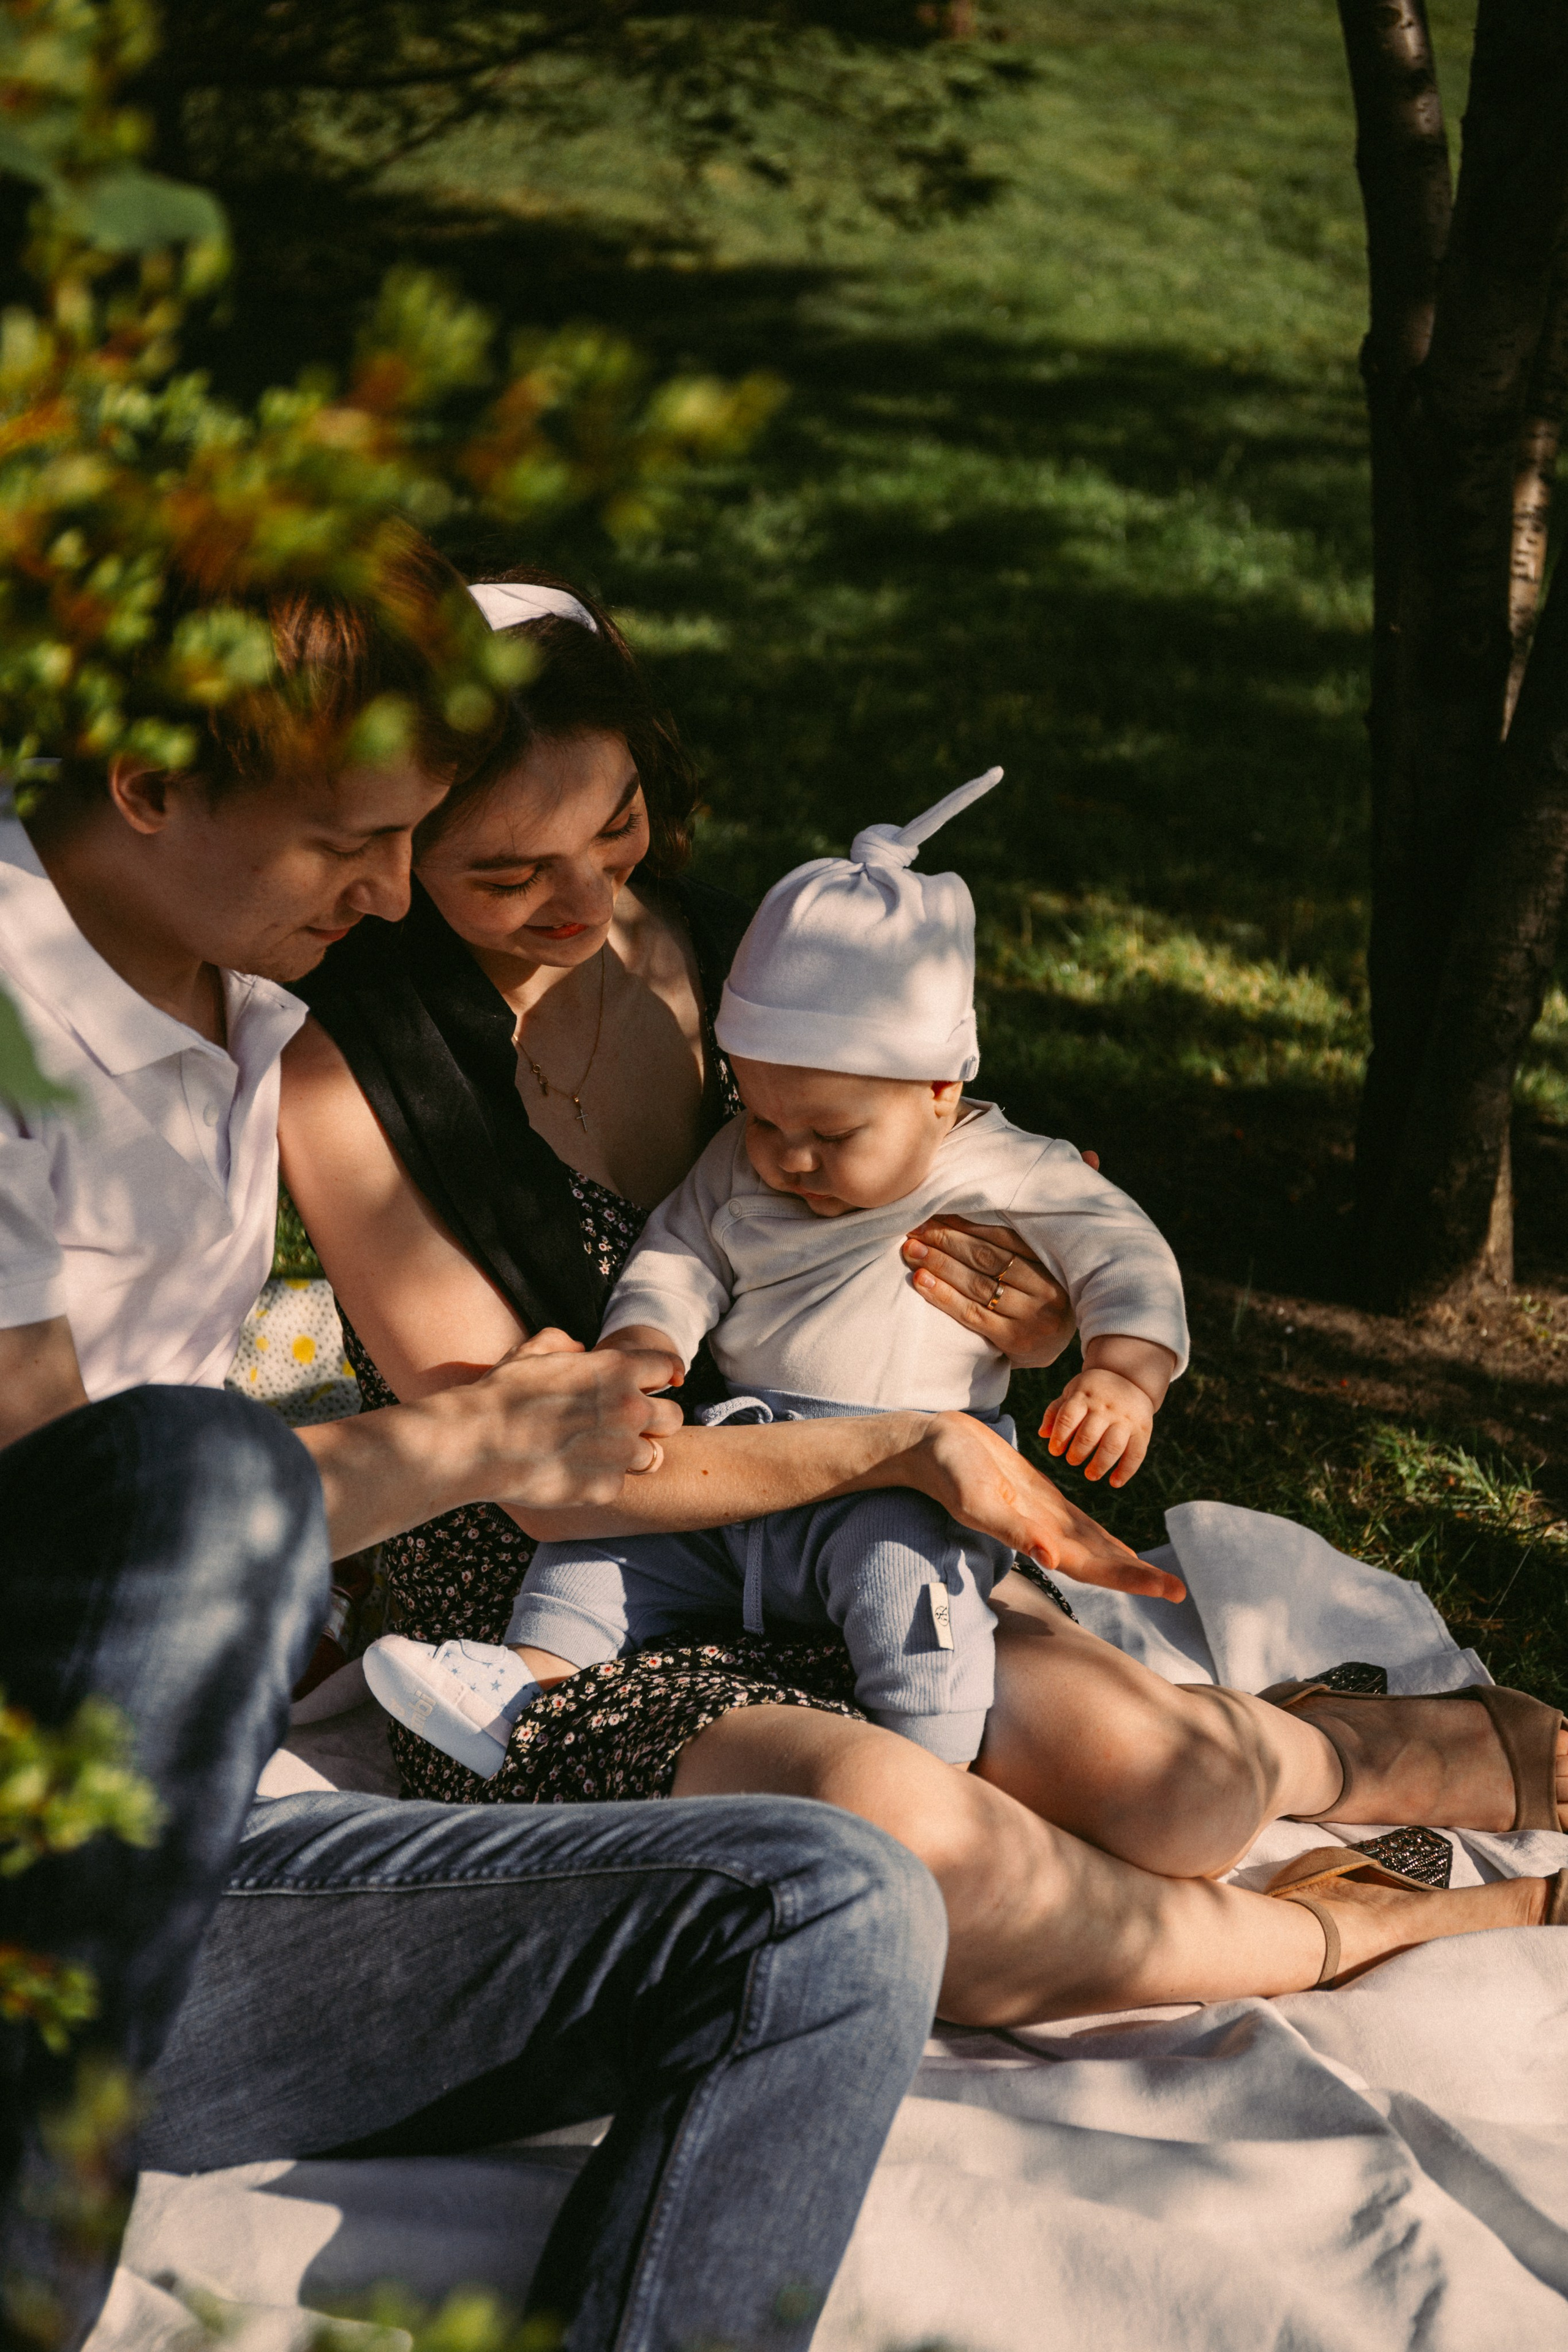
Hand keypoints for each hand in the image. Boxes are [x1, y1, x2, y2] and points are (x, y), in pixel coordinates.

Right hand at [454, 1326, 684, 1508]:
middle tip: (628, 1425)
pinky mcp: (605, 1487)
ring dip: (632, 1454)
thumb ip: (563, 1342)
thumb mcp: (532, 1352)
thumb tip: (579, 1349)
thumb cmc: (501, 1394)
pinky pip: (617, 1483)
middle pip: (674, 1417)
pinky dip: (600, 1480)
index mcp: (617, 1369)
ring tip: (600, 1452)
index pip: (668, 1366)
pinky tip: (572, 1472)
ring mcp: (620, 1451)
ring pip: (652, 1456)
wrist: (475, 1444)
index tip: (662, 1382)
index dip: (665, 1374)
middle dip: (656, 1420)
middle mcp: (629, 1409)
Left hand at [901, 1217, 1074, 1366]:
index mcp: (1050, 1263)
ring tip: (912, 1251)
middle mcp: (1045, 1288)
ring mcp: (1030, 1316)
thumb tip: (955, 1218)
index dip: (966, 1224)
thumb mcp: (1035, 1271)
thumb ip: (1010, 1248)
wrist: (1050, 1349)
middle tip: (917, 1228)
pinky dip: (943, 1296)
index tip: (936, 1213)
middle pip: (987, 1258)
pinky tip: (921, 1281)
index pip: (1003, 1237)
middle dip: (947, 1240)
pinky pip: (971, 1314)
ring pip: (976, 1284)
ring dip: (940, 1264)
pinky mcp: (1013, 1339)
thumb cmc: (1035, 1301)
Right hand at [905, 1411, 1183, 1598]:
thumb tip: (1052, 1558)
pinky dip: (1100, 1537)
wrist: (929, 1445)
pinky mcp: (1037, 1496)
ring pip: (1092, 1545)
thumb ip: (1013, 1529)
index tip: (1172, 1590)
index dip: (1134, 1579)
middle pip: (1101, 1561)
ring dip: (1122, 1562)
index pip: (1096, 1566)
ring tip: (1155, 1578)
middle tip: (1179, 1591)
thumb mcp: (979, 1499)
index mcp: (1038, 1536)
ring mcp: (1042, 1515)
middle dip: (1138, 1577)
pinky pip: (1078, 1522)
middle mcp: (1045, 1532)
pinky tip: (1113, 1544)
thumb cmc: (949, 1471)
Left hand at [1040, 1367, 1154, 1486]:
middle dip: (1077, 1453)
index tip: (1055, 1451)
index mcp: (1084, 1396)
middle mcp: (1106, 1407)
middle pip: (1089, 1435)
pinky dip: (1125, 1471)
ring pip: (1112, 1446)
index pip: (1068, 1417)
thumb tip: (1043, 1434)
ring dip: (1099, 1465)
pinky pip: (1136, 1453)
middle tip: (1072, 1460)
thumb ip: (1056, 1411)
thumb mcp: (1072, 1392)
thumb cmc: (1092, 1391)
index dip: (1059, 1437)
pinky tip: (1114, 1482)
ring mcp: (1125, 1418)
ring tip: (1090, 1475)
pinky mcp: (1142, 1429)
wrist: (1131, 1377)